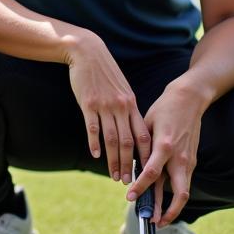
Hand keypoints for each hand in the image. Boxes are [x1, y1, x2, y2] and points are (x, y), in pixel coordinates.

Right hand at [66, 32, 150, 183]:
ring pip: (112, 139)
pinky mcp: (88, 103)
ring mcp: (105, 106)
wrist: (88, 52)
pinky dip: (95, 143)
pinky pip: (93, 127)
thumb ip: (126, 107)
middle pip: (128, 142)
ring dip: (113, 160)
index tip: (145, 171)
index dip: (145, 155)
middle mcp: (121, 107)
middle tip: (127, 181)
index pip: (142, 134)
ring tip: (113, 175)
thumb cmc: (104, 72)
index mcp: (131, 104)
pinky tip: (95, 155)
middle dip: (129, 164)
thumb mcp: (121, 89)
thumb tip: (130, 128)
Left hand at [127, 82, 204, 224]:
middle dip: (168, 211)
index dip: (140, 188)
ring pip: (183, 191)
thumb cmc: (164, 109)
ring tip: (159, 218)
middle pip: (179, 193)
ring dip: (173, 207)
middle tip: (155, 222)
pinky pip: (183, 181)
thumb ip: (142, 147)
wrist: (189, 99)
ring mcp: (189, 160)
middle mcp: (179, 157)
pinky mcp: (192, 160)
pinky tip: (164, 201)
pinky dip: (175, 194)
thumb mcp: (148, 125)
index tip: (129, 198)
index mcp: (164, 147)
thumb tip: (133, 165)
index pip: (151, 174)